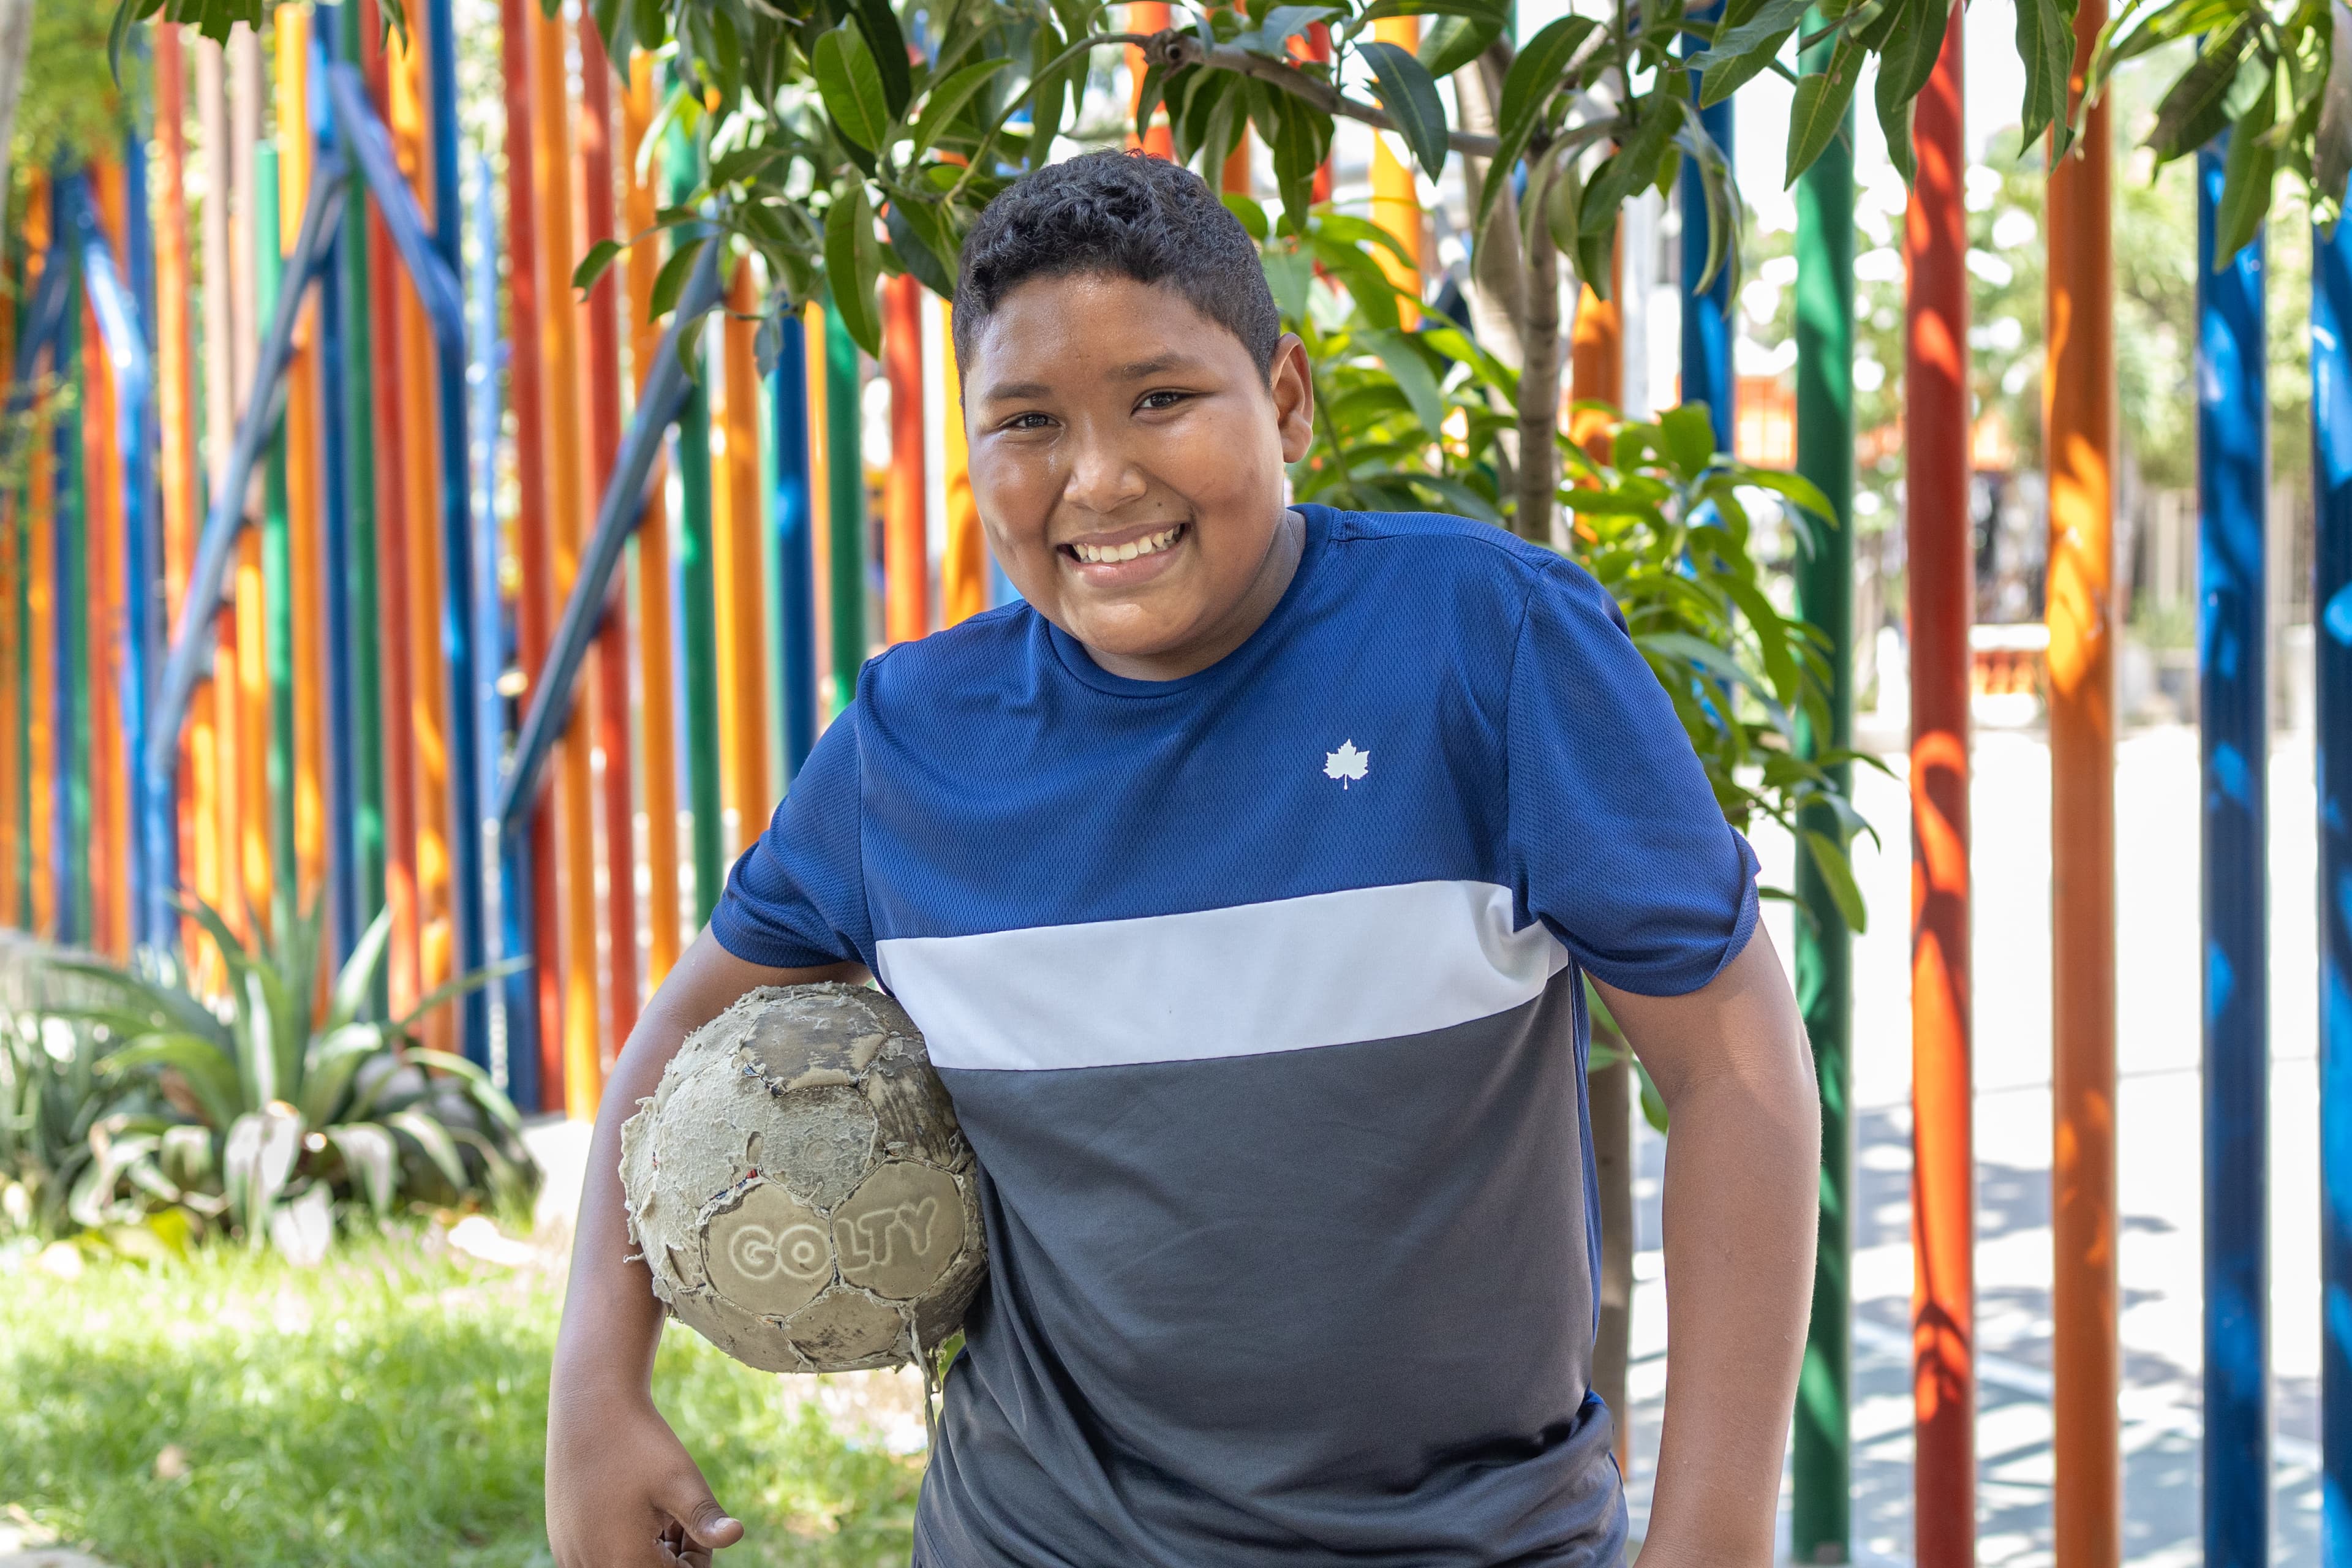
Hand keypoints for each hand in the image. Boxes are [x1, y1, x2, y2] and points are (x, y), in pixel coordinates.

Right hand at [546, 1384, 745, 1566]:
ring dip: (649, 1549)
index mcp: (624, 1562)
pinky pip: (601, 1558)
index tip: (696, 1521)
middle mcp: (590, 1567)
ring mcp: (571, 1556)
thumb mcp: (681, 1481)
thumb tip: (736, 1535)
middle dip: (673, 1554)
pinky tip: (631, 1507)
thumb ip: (706, 1520)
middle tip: (675, 1513)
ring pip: (626, 1567)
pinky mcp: (563, 1542)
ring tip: (655, 1507)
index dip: (698, 1555)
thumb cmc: (638, 1444)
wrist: (589, 1407)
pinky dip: (623, 1542)